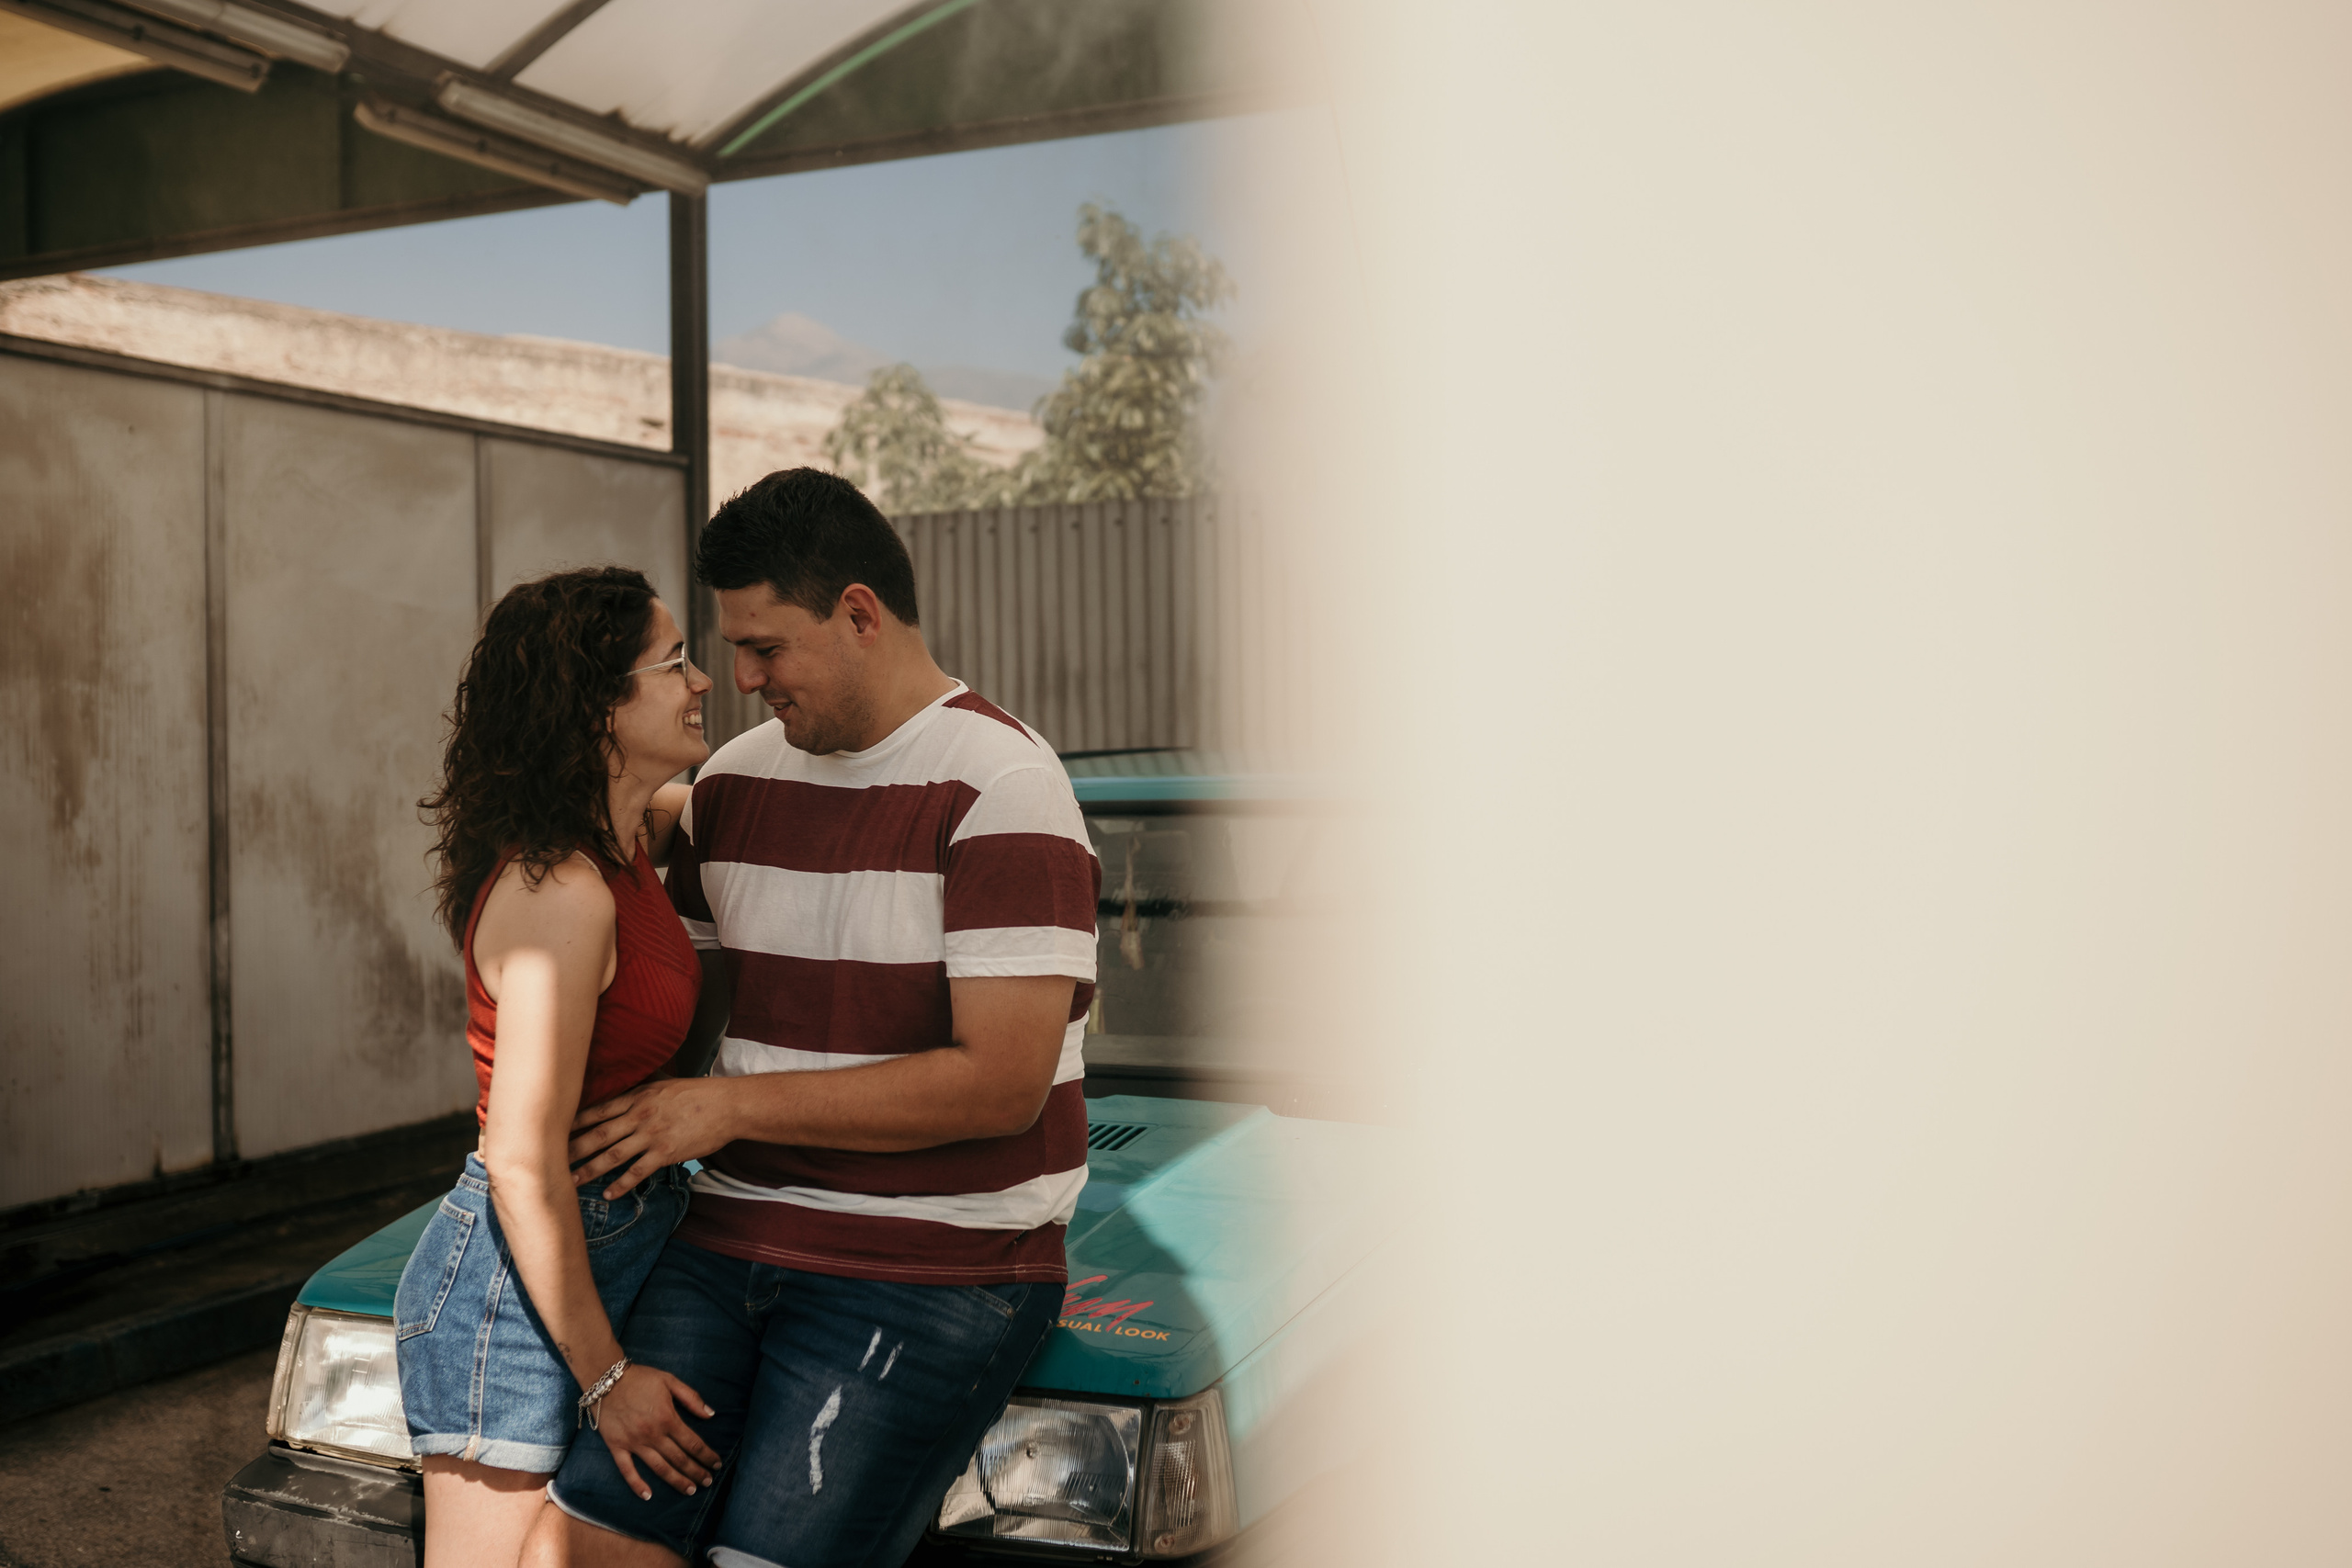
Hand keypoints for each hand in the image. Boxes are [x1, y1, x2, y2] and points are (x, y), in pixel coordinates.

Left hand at [570, 1078, 734, 1197]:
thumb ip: (643, 1091)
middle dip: (572, 1149)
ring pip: (613, 1155)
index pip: (598, 1110)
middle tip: (550, 1161)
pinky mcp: (666, 1153)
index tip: (554, 1131)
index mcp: (638, 1097)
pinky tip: (608, 1194)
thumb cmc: (699, 1094)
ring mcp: (652, 1135)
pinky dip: (621, 1184)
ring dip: (589, 1170)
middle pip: (598, 1134)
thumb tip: (626, 1091)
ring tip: (571, 1182)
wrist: (728, 1105)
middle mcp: (640, 1116)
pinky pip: (638, 1172)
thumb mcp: (667, 1084)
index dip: (574, 1122)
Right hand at [592, 1363, 721, 1500]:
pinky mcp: (617, 1446)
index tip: (717, 1464)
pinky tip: (647, 1496)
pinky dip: (637, 1484)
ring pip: (659, 1468)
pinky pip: (627, 1470)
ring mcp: (634, 1442)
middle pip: (679, 1459)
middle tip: (708, 1482)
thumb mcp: (670, 1381)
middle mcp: (653, 1434)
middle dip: (696, 1472)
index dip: (707, 1455)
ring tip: (689, 1490)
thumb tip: (711, 1414)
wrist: (605, 1378)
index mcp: (668, 1418)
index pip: (693, 1443)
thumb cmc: (640, 1378)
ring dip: (676, 1481)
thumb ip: (691, 1398)